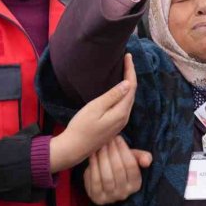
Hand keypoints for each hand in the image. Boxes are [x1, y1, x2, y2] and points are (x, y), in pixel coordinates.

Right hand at [49, 54, 137, 172]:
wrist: (74, 148)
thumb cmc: (81, 127)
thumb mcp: (95, 108)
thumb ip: (112, 96)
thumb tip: (128, 83)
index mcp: (122, 112)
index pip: (131, 87)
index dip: (131, 70)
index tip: (128, 56)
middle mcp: (124, 118)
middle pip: (132, 92)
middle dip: (131, 75)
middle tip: (127, 59)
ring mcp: (120, 123)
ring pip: (128, 99)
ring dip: (128, 84)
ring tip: (125, 70)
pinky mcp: (114, 125)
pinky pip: (123, 105)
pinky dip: (124, 93)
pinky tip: (119, 88)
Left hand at [84, 136, 152, 205]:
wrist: (102, 179)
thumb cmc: (120, 164)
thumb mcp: (132, 159)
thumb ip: (142, 157)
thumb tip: (147, 161)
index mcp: (136, 185)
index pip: (131, 165)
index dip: (124, 150)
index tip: (118, 137)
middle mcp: (124, 194)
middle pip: (118, 170)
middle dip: (112, 152)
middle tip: (108, 139)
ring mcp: (110, 198)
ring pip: (106, 176)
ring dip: (102, 158)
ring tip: (100, 145)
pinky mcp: (97, 198)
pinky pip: (95, 181)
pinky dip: (93, 166)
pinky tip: (92, 154)